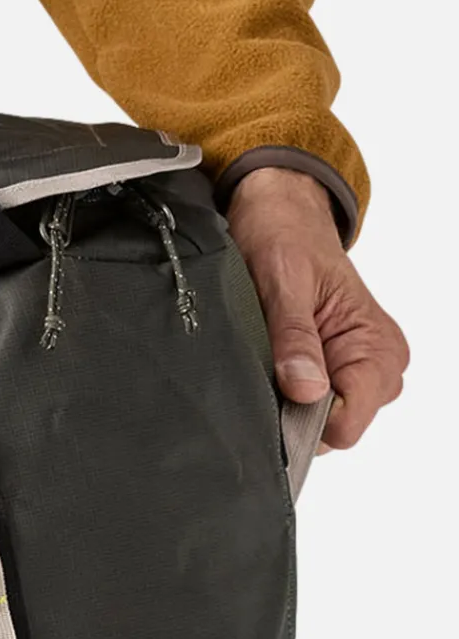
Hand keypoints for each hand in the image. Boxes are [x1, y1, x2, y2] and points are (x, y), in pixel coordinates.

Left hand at [226, 166, 406, 452]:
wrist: (279, 210)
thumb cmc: (285, 236)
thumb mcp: (283, 283)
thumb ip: (295, 338)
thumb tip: (305, 390)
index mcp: (377, 346)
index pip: (348, 421)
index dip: (304, 419)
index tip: (269, 396)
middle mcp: (376, 362)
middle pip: (334, 427)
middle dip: (293, 409)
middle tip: (261, 368)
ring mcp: (355, 366)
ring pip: (318, 418)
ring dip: (285, 397)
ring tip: (265, 355)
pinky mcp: (332, 363)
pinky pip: (308, 399)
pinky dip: (283, 388)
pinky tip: (267, 360)